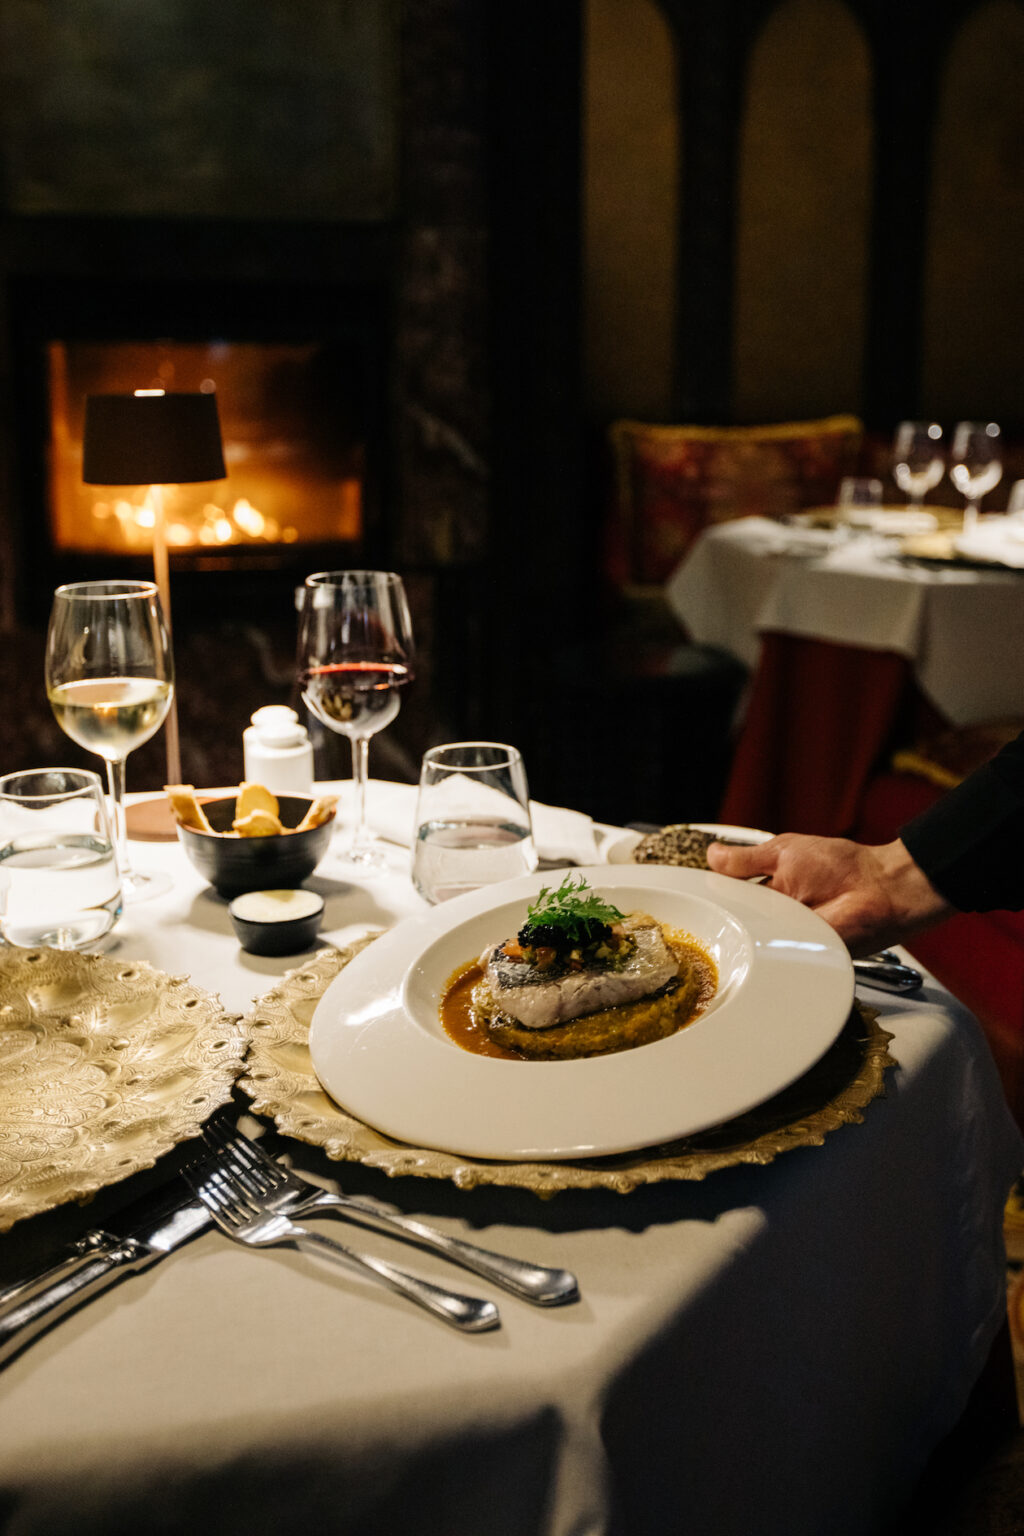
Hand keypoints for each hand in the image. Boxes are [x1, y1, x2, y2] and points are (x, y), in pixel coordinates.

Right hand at [705, 834, 951, 956]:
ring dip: (738, 935)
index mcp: (767, 888)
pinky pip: (770, 958)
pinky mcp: (796, 957)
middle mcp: (772, 915)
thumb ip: (746, 859)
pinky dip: (760, 953)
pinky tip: (748, 947)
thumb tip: (710, 855)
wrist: (880, 890)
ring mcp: (783, 938)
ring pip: (747, 941)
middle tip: (694, 921)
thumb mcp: (784, 852)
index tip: (687, 899)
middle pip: (733, 922)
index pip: (729, 897)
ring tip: (722, 932)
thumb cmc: (841, 866)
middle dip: (717, 920)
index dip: (710, 898)